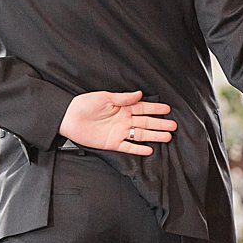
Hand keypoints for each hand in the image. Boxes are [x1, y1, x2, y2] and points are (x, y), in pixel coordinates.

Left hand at [57, 90, 175, 156]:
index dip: (155, 108)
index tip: (167, 109)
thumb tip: (139, 93)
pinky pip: (128, 146)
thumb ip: (123, 98)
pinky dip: (138, 149)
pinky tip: (149, 150)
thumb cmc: (84, 104)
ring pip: (140, 135)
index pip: (143, 107)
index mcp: (122, 107)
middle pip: (146, 122)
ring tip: (167, 137)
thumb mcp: (104, 97)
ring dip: (154, 136)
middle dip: (160, 123)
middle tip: (173, 126)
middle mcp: (123, 120)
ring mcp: (119, 132)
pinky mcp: (112, 143)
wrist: (69, 118)